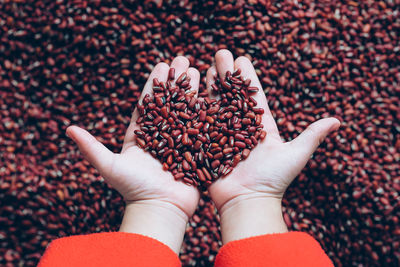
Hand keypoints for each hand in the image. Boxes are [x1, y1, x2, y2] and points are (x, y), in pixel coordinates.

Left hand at [66, 56, 200, 252]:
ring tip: (198, 70)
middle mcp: (161, 135)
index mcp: (141, 135)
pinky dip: (206, 110)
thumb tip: (68, 128)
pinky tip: (212, 95)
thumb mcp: (110, 167)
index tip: (162, 65)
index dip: (155, 84)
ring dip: (191, 90)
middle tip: (182, 60)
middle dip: (175, 81)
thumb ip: (91, 148)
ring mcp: (179, 141)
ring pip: (186, 110)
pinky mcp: (195, 149)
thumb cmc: (134, 190)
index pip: (148, 103)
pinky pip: (201, 126)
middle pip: (169, 102)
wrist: (160, 210)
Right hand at [207, 50, 340, 243]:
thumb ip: (312, 136)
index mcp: (260, 125)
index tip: (242, 59)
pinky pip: (202, 122)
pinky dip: (197, 106)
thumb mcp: (296, 155)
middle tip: (220, 54)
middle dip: (227, 74)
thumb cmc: (273, 180)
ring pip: (216, 105)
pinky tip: (192, 90)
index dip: (247, 77)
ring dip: (211, 85)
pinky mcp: (208, 144)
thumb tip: (337, 120)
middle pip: (232, 95)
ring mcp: (223, 135)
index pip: (253, 95)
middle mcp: (240, 128)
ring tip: (207, 67)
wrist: (248, 202)